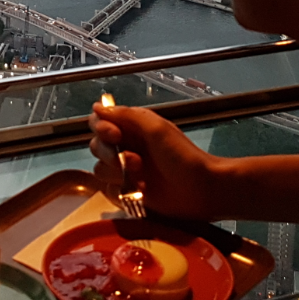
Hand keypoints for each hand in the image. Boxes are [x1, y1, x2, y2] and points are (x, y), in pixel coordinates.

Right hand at [90, 103, 222, 222]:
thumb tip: (97, 107)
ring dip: (118, 173)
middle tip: (134, 161)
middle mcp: (125, 147)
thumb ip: (126, 115)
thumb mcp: (156, 129)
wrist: (202, 190)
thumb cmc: (182, 155)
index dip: (101, 128)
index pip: (99, 122)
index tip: (114, 135)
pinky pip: (109, 191)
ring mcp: (126, 171)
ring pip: (100, 170)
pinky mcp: (128, 193)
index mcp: (132, 128)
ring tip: (141, 177)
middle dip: (110, 154)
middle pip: (96, 146)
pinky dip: (121, 191)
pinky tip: (141, 190)